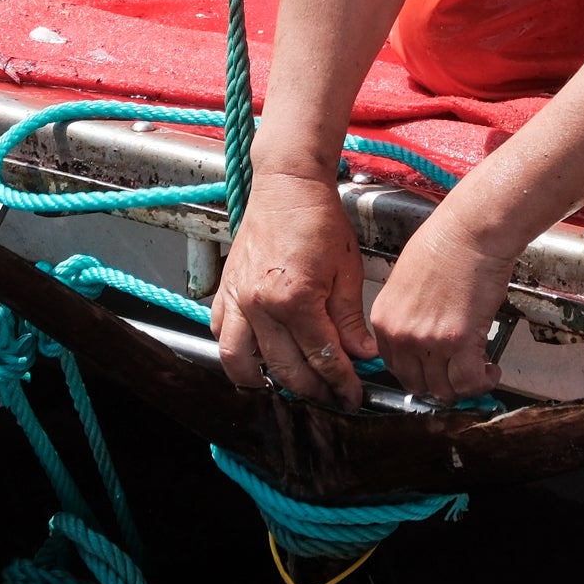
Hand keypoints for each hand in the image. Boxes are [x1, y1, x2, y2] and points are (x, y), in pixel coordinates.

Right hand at [214, 172, 375, 405]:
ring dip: (264, 382)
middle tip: (332, 397)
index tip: (354, 396)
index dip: (341, 382)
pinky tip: (254, 361)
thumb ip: (350, 318)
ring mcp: (238, 299)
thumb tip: (362, 355)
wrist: (288, 185)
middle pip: (285, 368)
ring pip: (241, 361)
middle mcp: (260, 304)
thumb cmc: (320, 219)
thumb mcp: (347, 270)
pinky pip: (221, 334)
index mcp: (295, 298)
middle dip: (313, 390)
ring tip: (289, 390)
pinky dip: (235, 354)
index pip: (322, 357)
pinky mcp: (226, 290)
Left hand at [369, 209, 517, 405]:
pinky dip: (482, 382)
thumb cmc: (446, 243)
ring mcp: (428, 341)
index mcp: (384, 318)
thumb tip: (424, 335)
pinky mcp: (459, 341)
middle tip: (458, 373)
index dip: (419, 372)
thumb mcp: (407, 280)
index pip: (394, 366)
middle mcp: (401, 334)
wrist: (471, 230)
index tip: (434, 370)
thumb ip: (408, 313)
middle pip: (416, 384)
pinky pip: (469, 381)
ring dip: (463, 386)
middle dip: (440, 383)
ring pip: (444, 388)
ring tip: (479, 371)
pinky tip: (490, 370)